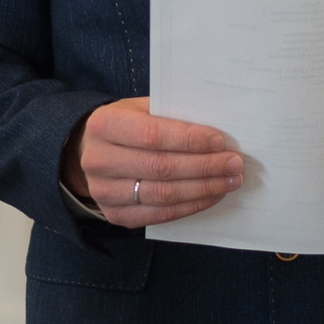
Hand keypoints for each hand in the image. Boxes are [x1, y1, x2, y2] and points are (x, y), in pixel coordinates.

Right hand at [63, 97, 243, 227]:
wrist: (89, 152)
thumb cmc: (125, 125)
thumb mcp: (139, 108)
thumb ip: (170, 115)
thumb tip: (216, 129)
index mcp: (103, 126)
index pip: (152, 135)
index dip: (188, 140)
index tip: (220, 141)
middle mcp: (99, 161)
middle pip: (160, 168)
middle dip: (204, 167)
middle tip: (234, 163)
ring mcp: (104, 192)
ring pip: (163, 195)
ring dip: (203, 189)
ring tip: (230, 180)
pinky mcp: (116, 215)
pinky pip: (160, 214)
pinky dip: (191, 206)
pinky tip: (212, 195)